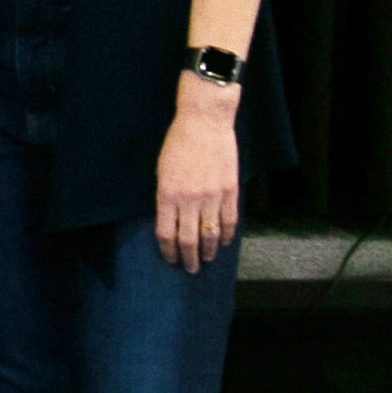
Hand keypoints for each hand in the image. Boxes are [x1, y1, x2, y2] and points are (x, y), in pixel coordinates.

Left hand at [155, 77, 241, 270]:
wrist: (204, 123)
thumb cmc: (177, 144)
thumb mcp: (161, 171)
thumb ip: (165, 197)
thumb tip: (170, 221)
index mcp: (167, 195)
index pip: (166, 234)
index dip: (168, 251)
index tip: (170, 259)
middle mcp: (189, 200)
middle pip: (188, 240)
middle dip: (188, 259)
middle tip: (190, 269)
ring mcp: (212, 196)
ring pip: (210, 234)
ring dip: (208, 251)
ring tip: (207, 260)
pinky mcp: (230, 190)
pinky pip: (229, 220)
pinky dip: (227, 235)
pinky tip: (223, 242)